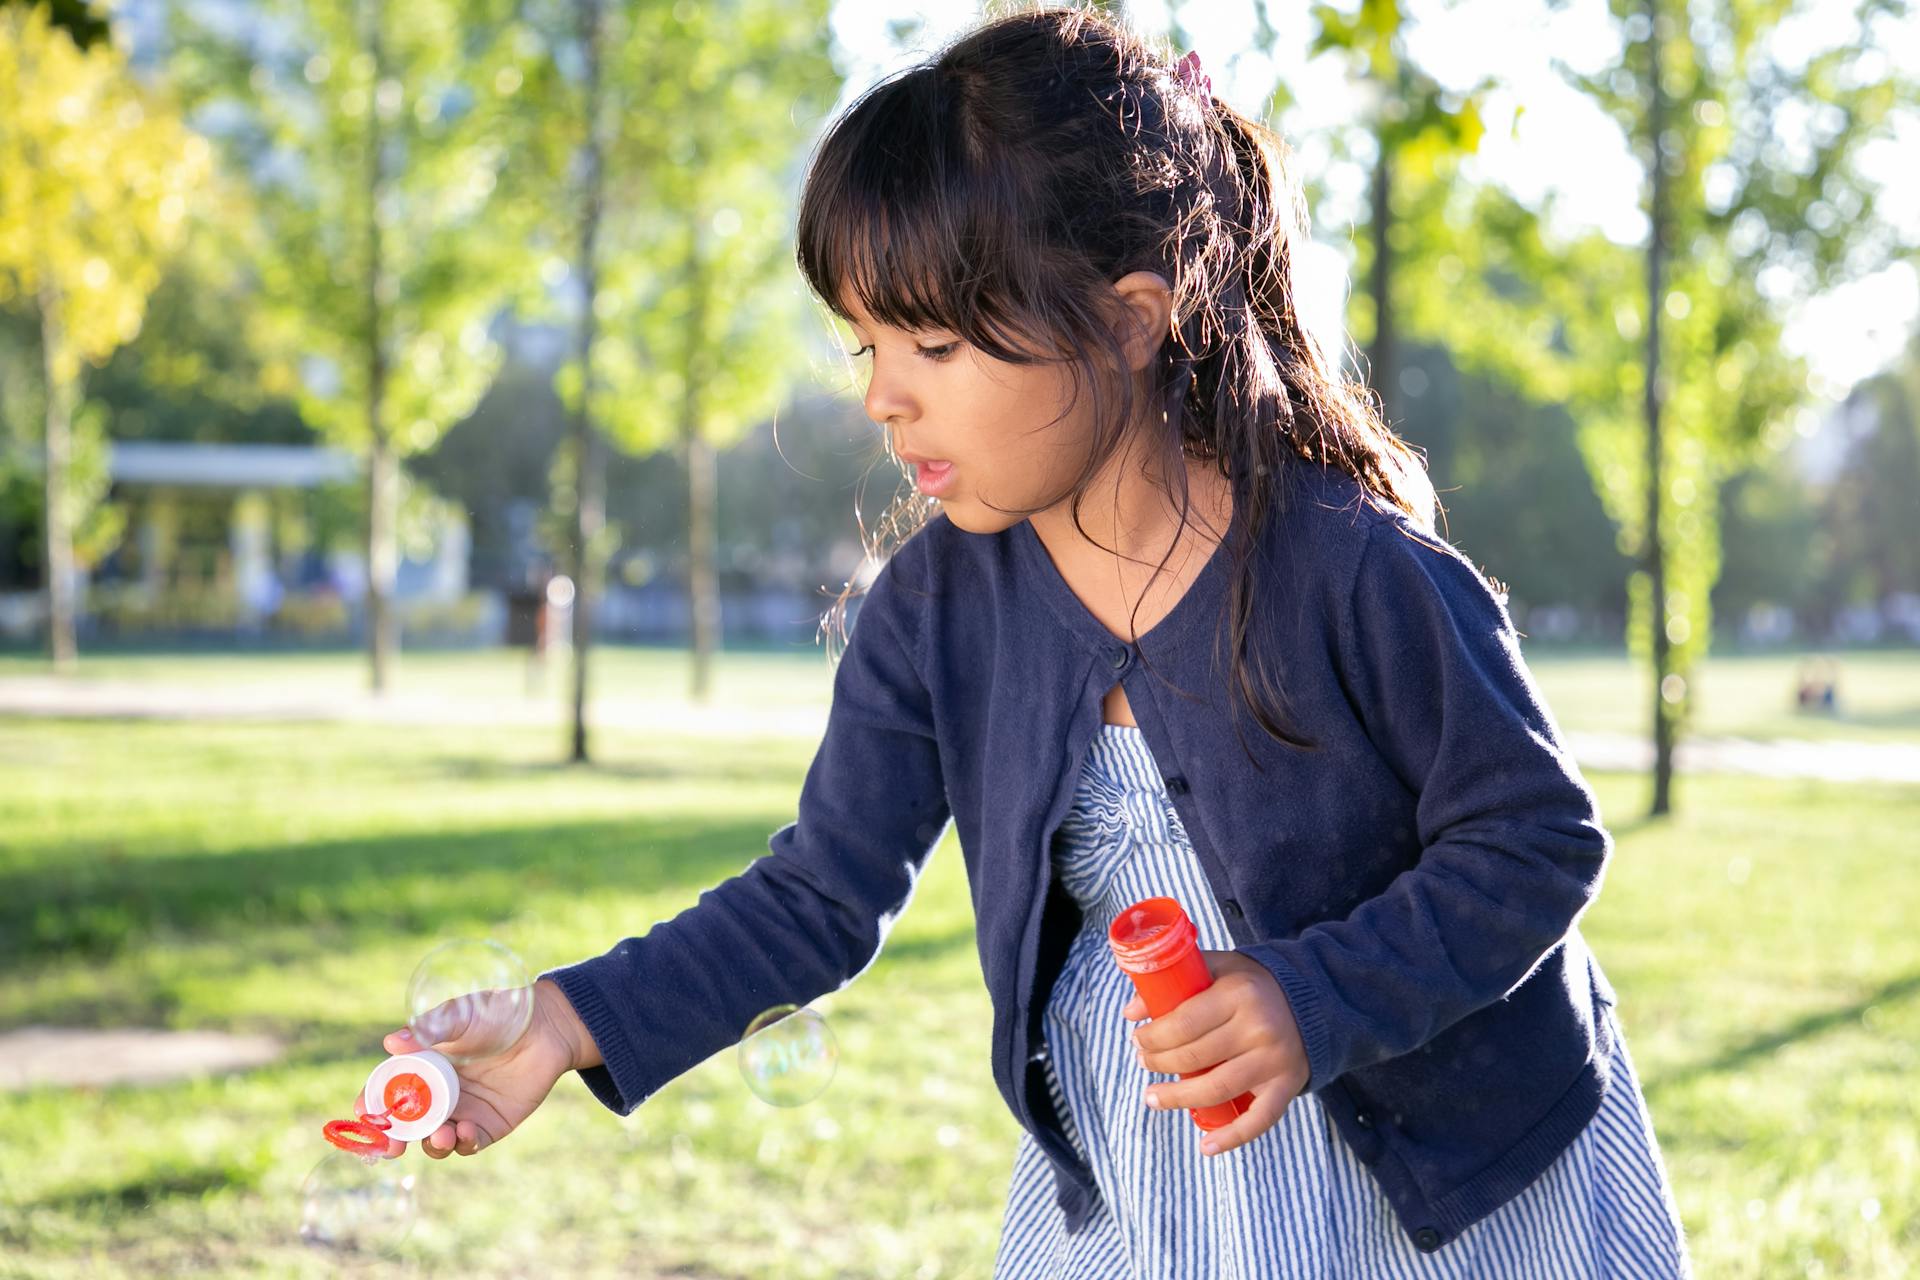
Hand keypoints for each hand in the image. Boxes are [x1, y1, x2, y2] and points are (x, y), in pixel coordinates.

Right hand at [357, 977, 596, 1160]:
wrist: (546, 1027)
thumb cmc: (498, 1013)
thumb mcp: (462, 1015)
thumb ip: (431, 1028)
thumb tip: (392, 1042)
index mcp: (421, 1067)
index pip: (386, 1091)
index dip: (371, 1104)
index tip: (364, 1112)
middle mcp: (436, 1094)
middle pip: (404, 1126)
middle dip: (393, 1140)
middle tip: (392, 1147)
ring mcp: (461, 1111)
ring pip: (433, 1140)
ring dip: (430, 1144)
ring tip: (441, 1135)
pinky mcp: (488, 1124)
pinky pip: (467, 1143)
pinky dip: (462, 1143)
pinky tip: (465, 1130)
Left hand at [1120, 949, 1308, 1156]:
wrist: (1315, 999)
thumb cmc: (1255, 985)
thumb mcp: (1220, 968)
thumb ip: (1177, 980)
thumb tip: (1130, 1011)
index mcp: (1239, 994)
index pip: (1183, 1022)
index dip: (1153, 1036)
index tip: (1138, 1039)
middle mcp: (1259, 1028)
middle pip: (1194, 1056)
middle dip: (1158, 1063)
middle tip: (1144, 1063)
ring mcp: (1274, 1060)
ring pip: (1216, 1089)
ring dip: (1178, 1098)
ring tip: (1153, 1097)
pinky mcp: (1287, 1086)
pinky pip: (1258, 1120)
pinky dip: (1231, 1137)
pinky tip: (1205, 1146)